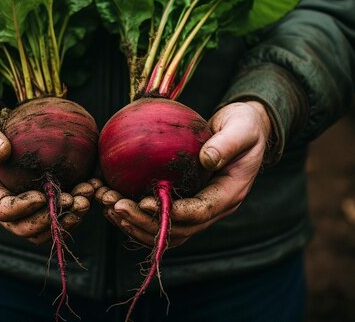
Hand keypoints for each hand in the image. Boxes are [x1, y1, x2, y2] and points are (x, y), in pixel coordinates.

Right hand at [0, 105, 95, 244]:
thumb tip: (3, 151)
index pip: (2, 211)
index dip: (24, 208)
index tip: (43, 195)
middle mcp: (0, 204)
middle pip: (25, 228)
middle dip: (51, 219)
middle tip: (75, 201)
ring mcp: (17, 204)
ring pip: (42, 227)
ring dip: (66, 218)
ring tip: (86, 199)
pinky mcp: (33, 196)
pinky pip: (53, 212)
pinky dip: (73, 207)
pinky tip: (91, 188)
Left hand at [96, 101, 271, 246]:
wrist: (245, 129)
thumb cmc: (245, 126)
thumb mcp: (242, 129)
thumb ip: (227, 143)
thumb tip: (206, 158)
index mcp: (228, 193)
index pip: (199, 212)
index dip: (172, 212)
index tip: (144, 201)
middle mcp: (213, 207)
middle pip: (178, 229)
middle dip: (145, 222)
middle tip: (116, 206)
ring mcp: (198, 207)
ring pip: (166, 230)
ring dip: (136, 223)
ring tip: (109, 208)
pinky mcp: (184, 200)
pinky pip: (160, 217)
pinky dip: (137, 215)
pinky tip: (113, 203)